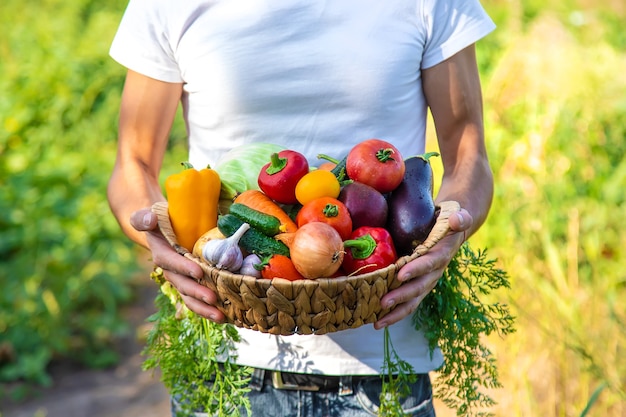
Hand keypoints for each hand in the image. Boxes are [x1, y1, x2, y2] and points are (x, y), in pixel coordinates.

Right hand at [130, 208, 225, 322]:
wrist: (163, 233)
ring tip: (220, 316)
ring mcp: (181, 280)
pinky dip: (210, 309)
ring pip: (190, 297)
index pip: (170, 261)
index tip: (198, 272)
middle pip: (182, 284)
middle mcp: (170, 271)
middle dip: (196, 293)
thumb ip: (143, 219)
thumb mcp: (148, 217)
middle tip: (212, 298)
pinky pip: (198, 300)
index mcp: (161, 253)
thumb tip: (150, 219)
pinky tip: (225, 317)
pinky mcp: (191, 285)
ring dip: (204, 308)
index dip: (183, 267)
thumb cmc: (158, 223)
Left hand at [374, 209, 472, 329]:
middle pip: (418, 287)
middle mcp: (434, 273)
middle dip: (401, 296)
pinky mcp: (417, 286)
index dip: (417, 269)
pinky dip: (393, 313)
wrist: (453, 232)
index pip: (429, 263)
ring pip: (412, 301)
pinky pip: (406, 303)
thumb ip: (459, 219)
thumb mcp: (457, 216)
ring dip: (395, 312)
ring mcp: (426, 282)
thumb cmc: (450, 222)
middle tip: (383, 302)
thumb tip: (457, 220)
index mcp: (441, 255)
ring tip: (377, 323)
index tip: (401, 274)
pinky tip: (376, 321)